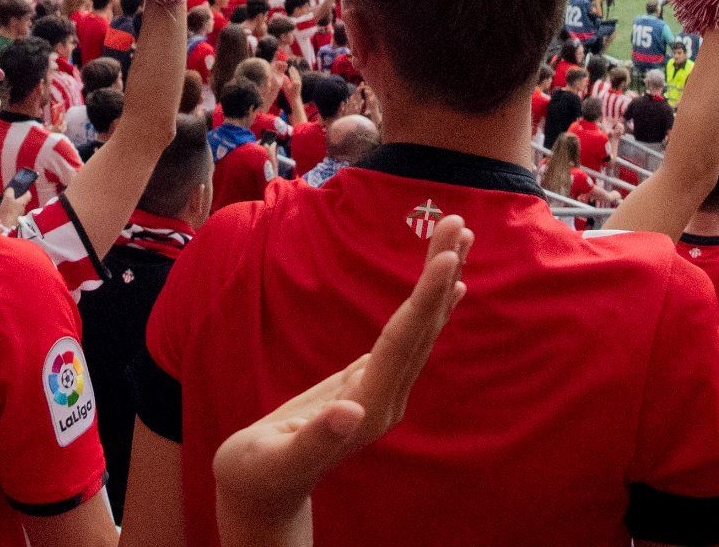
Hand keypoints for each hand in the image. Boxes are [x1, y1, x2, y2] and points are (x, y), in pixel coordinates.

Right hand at [212, 217, 468, 545]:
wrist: (262, 495)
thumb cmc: (258, 475)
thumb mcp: (277, 459)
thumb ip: (315, 438)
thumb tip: (349, 412)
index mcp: (367, 408)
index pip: (403, 342)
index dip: (424, 299)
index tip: (446, 258)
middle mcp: (386, 398)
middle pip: (421, 327)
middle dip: (441, 274)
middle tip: (457, 223)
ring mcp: (383, 391)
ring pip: (421, 328)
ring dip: (441, 282)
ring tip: (460, 238)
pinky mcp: (371, 383)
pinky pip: (409, 335)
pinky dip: (428, 304)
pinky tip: (446, 287)